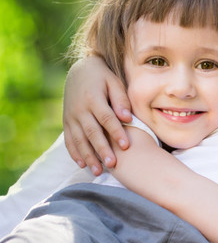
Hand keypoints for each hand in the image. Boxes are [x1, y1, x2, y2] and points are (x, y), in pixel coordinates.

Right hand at [63, 56, 131, 174]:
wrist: (80, 71)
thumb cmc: (103, 78)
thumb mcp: (114, 82)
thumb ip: (121, 100)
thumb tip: (127, 118)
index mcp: (93, 98)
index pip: (106, 118)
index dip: (115, 132)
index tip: (126, 146)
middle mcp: (80, 109)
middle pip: (92, 132)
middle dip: (102, 149)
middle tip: (112, 164)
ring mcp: (71, 117)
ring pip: (79, 139)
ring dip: (88, 156)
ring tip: (98, 171)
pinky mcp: (66, 122)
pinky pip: (69, 140)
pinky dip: (74, 153)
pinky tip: (82, 164)